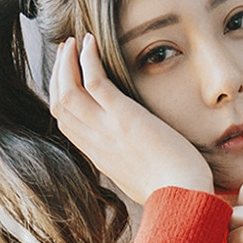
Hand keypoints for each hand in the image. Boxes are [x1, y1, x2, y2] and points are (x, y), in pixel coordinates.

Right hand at [48, 35, 213, 204]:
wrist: (185, 200)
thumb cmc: (175, 193)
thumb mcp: (143, 178)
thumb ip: (134, 161)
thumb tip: (142, 156)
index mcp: (101, 157)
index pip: (66, 123)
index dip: (61, 95)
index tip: (68, 75)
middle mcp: (97, 144)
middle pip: (59, 105)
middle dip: (58, 73)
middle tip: (66, 50)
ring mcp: (107, 131)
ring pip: (67, 91)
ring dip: (66, 61)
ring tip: (73, 41)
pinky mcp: (124, 118)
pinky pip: (93, 81)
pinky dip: (87, 58)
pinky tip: (91, 42)